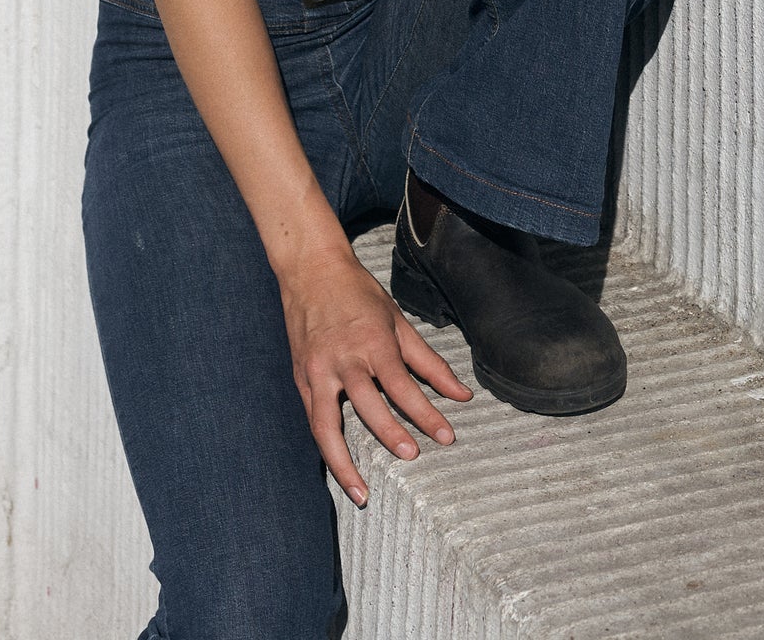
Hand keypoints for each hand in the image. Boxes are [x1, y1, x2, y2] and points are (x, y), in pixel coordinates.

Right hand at [279, 247, 472, 504]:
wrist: (311, 270)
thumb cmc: (359, 294)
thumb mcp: (398, 320)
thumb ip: (429, 362)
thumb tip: (462, 395)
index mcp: (372, 341)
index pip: (403, 386)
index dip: (426, 414)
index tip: (446, 437)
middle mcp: (343, 359)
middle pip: (368, 407)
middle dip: (392, 435)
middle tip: (413, 457)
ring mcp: (317, 371)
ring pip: (327, 426)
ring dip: (344, 463)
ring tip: (363, 493)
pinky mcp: (301, 379)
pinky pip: (313, 420)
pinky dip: (326, 447)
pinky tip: (339, 467)